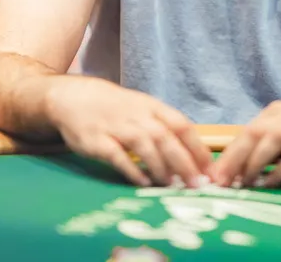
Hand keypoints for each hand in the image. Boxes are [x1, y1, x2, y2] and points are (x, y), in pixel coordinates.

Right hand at [44, 76, 211, 187]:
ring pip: (144, 145)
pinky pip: (116, 155)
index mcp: (150, 106)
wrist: (71, 96)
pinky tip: (142, 182)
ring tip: (171, 185)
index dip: (196, 147)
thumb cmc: (112, 107)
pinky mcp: (96, 140)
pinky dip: (131, 169)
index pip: (181, 124)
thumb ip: (162, 126)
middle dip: (184, 162)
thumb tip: (191, 154)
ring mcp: (116, 126)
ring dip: (160, 166)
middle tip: (196, 184)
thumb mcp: (140, 108)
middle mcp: (136, 115)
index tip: (209, 169)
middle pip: (166, 137)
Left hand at [209, 97, 280, 188]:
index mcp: (275, 113)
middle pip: (251, 135)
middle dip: (232, 160)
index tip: (213, 175)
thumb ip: (271, 143)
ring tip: (241, 184)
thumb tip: (244, 166)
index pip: (244, 133)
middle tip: (217, 182)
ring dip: (252, 164)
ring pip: (269, 142)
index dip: (227, 154)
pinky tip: (270, 183)